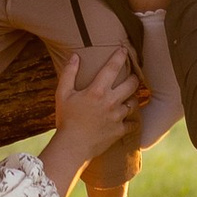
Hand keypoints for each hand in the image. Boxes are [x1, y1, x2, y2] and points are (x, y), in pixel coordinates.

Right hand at [52, 40, 143, 161]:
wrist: (72, 146)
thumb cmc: (66, 119)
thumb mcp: (63, 94)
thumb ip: (69, 73)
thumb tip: (75, 56)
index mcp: (97, 90)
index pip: (113, 68)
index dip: (120, 57)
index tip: (124, 50)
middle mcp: (111, 101)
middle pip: (132, 84)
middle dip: (134, 78)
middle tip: (132, 76)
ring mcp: (117, 117)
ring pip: (134, 103)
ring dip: (132, 98)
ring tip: (129, 97)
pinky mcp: (119, 131)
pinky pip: (132, 124)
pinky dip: (132, 121)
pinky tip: (130, 120)